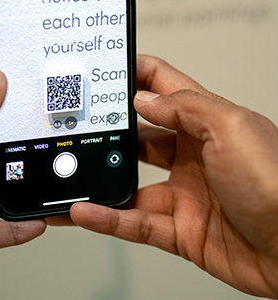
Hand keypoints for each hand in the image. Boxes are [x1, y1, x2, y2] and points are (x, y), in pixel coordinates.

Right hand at [70, 56, 277, 297]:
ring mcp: (185, 193)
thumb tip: (142, 98)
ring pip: (130, 184)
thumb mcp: (231, 127)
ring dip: (99, 181)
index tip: (102, 69)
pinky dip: (108, 219)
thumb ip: (184, 108)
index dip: (133, 74)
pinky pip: (136, 223)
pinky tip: (84, 213)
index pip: (162, 87)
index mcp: (207, 121)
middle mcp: (193, 155)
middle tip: (74, 125)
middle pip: (139, 137)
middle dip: (108, 131)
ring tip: (68, 175)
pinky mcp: (181, 230)